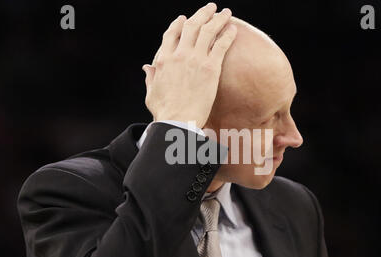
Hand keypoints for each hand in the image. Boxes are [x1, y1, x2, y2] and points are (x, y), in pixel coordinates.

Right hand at [142, 3, 236, 127]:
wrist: (178, 121)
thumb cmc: (164, 111)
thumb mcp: (152, 92)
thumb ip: (151, 77)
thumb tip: (147, 67)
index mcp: (163, 59)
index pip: (171, 33)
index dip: (178, 23)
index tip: (184, 18)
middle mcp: (179, 55)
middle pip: (191, 26)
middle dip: (202, 14)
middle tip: (211, 8)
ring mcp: (195, 60)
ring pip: (208, 31)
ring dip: (218, 18)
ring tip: (226, 12)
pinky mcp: (210, 68)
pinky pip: (221, 45)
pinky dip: (228, 34)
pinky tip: (233, 29)